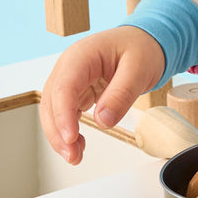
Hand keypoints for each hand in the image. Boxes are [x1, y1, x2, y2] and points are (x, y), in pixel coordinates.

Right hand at [39, 26, 165, 163]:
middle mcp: (69, 66)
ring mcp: (70, 79)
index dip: (63, 114)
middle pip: (52, 102)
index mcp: (82, 55)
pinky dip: (68, 130)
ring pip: (53, 110)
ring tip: (75, 156)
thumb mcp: (140, 68)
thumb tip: (103, 120)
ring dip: (60, 135)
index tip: (71, 137)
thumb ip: (122, 94)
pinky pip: (65, 113)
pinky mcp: (76, 91)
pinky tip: (78, 145)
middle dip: (58, 131)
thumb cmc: (142, 48)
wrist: (145, 41)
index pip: (64, 87)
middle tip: (73, 156)